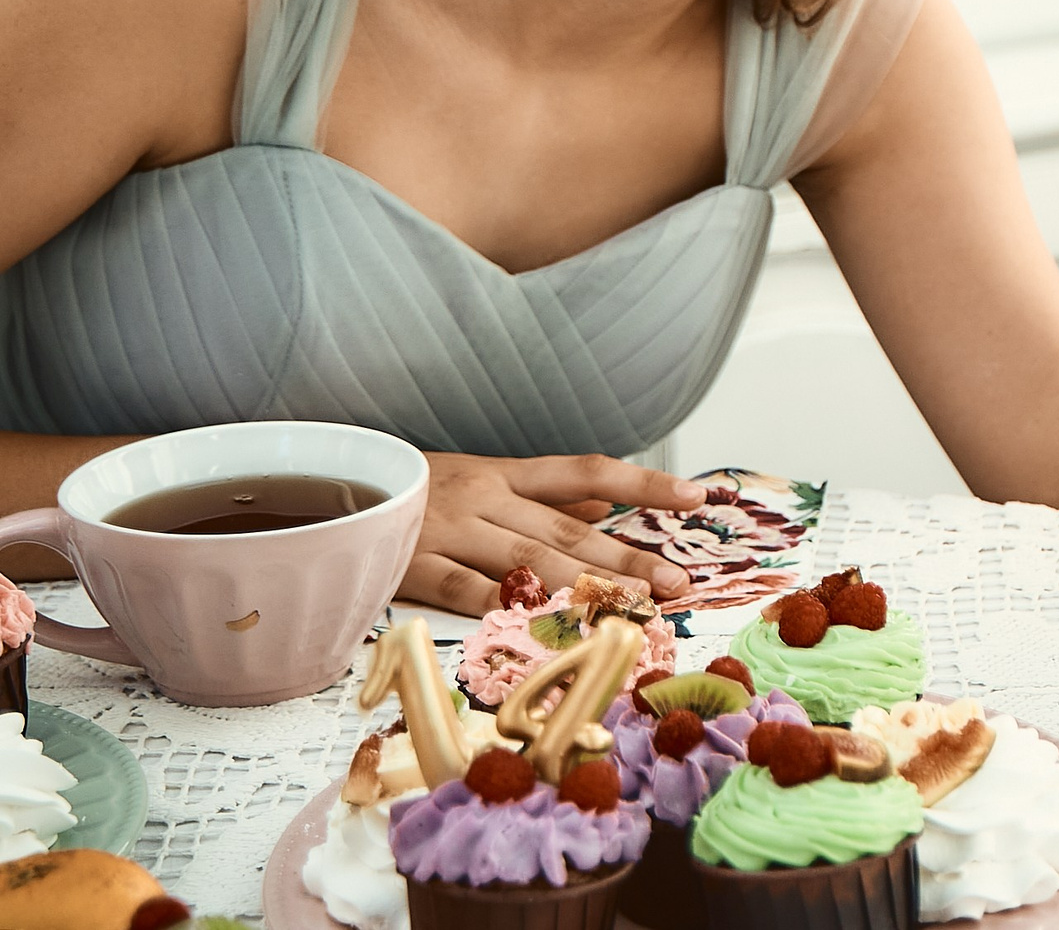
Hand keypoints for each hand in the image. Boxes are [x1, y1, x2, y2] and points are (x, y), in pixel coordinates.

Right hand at [405, 453, 707, 614]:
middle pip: (568, 530)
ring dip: (581, 586)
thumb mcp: (482, 480)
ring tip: (629, 609)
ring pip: (526, 560)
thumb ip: (543, 497)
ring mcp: (449, 529)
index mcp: (505, 476)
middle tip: (676, 584)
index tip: (696, 497)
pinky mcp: (409, 561)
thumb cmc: (415, 491)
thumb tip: (605, 503)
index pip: (587, 472)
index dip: (643, 485)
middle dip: (625, 559)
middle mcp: (486, 498)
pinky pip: (458, 586)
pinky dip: (496, 604)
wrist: (326, 484)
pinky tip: (534, 621)